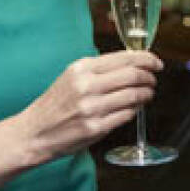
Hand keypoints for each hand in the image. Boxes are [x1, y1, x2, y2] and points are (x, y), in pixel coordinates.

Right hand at [18, 51, 161, 165]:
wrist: (33, 132)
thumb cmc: (56, 104)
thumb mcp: (72, 76)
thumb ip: (100, 69)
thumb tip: (134, 64)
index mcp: (81, 68)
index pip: (126, 58)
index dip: (147, 59)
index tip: (156, 63)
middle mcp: (86, 86)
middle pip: (134, 76)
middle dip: (150, 77)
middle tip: (153, 80)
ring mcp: (91, 108)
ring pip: (134, 96)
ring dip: (147, 94)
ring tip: (147, 94)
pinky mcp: (95, 128)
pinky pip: (127, 115)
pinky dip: (135, 110)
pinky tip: (133, 108)